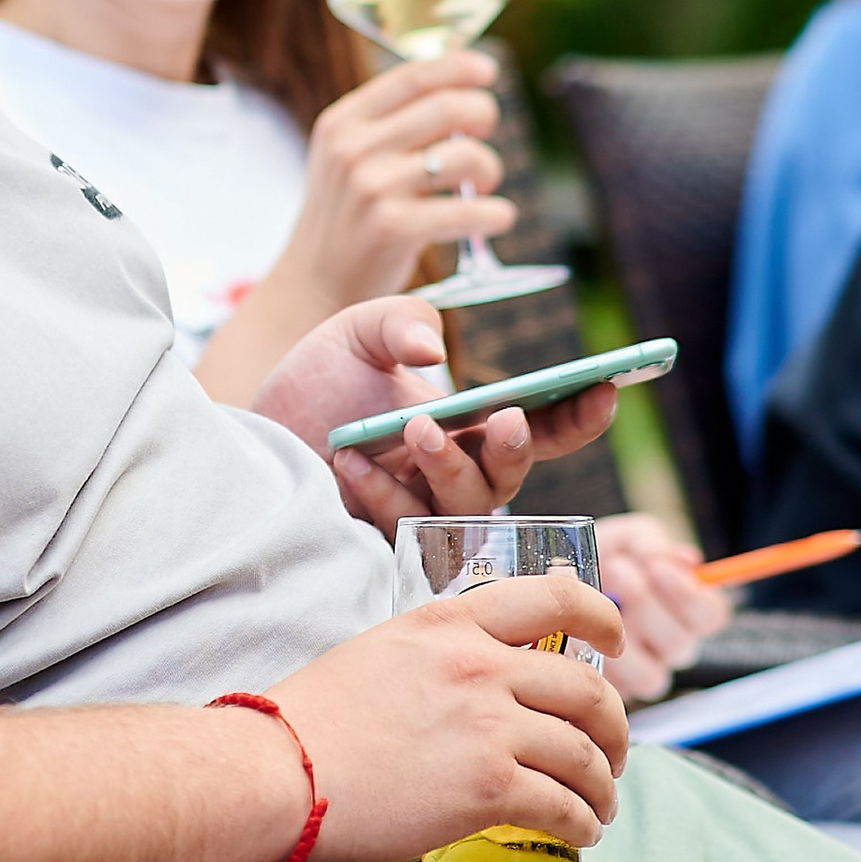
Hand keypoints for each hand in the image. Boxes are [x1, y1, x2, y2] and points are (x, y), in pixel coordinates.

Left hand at [252, 296, 620, 537]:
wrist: (252, 428)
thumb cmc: (321, 379)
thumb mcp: (360, 330)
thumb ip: (402, 321)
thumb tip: (433, 354)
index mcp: (474, 423)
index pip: (546, 425)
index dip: (583, 412)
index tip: (608, 385)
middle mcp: (459, 472)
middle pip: (509, 476)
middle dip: (514, 447)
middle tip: (502, 417)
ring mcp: (423, 511)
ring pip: (465, 510)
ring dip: (449, 468)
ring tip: (414, 426)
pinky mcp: (382, 540)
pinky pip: (402, 530)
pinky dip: (382, 494)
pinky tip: (351, 463)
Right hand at [272, 568, 630, 861]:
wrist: (278, 770)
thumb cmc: (314, 718)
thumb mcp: (384, 650)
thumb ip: (441, 653)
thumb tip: (481, 679)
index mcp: (452, 623)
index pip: (555, 597)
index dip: (603, 617)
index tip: (615, 642)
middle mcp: (481, 665)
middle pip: (587, 687)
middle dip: (615, 725)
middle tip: (612, 750)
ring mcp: (489, 726)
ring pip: (584, 753)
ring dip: (603, 784)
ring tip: (599, 804)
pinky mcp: (487, 788)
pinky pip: (564, 805)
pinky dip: (583, 822)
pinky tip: (580, 832)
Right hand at [282, 54, 516, 309]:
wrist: (316, 284)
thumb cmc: (348, 216)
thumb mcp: (348, 158)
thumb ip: (389, 124)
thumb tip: (458, 90)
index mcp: (342, 122)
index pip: (412, 76)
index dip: (458, 67)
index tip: (487, 70)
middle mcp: (353, 149)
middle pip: (446, 107)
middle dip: (482, 113)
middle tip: (487, 131)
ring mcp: (373, 188)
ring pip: (464, 156)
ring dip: (490, 167)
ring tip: (486, 181)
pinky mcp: (395, 228)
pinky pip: (468, 210)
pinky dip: (495, 213)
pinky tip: (499, 217)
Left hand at [595, 513, 729, 704]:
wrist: (548, 582)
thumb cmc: (596, 557)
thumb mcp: (624, 537)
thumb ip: (652, 543)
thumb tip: (684, 559)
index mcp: (684, 609)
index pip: (711, 615)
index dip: (690, 596)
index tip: (658, 568)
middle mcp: (668, 645)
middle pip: (679, 644)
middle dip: (645, 605)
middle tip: (616, 570)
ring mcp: (642, 672)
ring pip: (651, 674)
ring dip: (620, 635)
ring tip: (594, 598)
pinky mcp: (612, 693)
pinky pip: (614, 690)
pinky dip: (592, 657)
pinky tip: (576, 629)